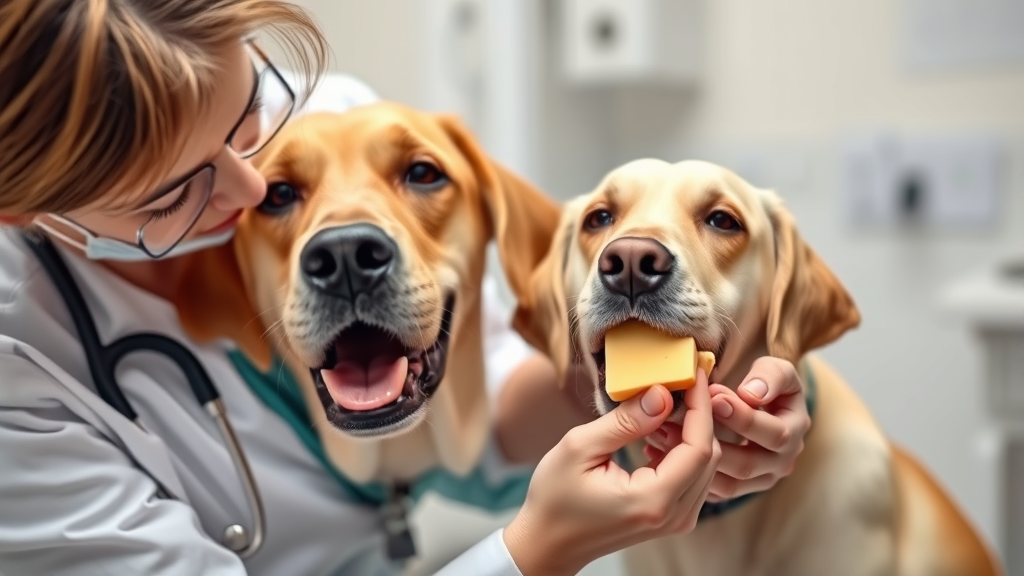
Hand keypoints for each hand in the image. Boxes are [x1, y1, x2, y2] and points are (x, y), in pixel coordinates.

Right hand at [503, 371, 720, 575]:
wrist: (548, 543)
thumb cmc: (555, 498)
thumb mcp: (580, 448)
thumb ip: (625, 421)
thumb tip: (662, 394)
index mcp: (654, 500)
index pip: (699, 447)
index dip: (702, 406)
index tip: (695, 372)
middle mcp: (674, 516)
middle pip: (710, 456)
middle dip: (698, 416)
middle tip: (673, 387)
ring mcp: (676, 521)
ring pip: (706, 466)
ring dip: (689, 433)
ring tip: (656, 413)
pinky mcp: (671, 519)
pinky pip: (693, 478)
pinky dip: (682, 451)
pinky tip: (654, 436)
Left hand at [643, 357, 808, 502]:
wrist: (761, 401)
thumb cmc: (765, 381)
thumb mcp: (775, 370)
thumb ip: (770, 376)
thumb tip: (752, 393)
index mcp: (794, 431)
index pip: (774, 434)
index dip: (743, 417)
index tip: (714, 397)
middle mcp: (782, 462)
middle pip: (747, 464)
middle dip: (711, 440)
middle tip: (676, 418)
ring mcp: (759, 480)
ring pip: (726, 483)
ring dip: (692, 459)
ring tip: (661, 432)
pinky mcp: (736, 487)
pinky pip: (710, 491)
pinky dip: (684, 474)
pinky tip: (657, 452)